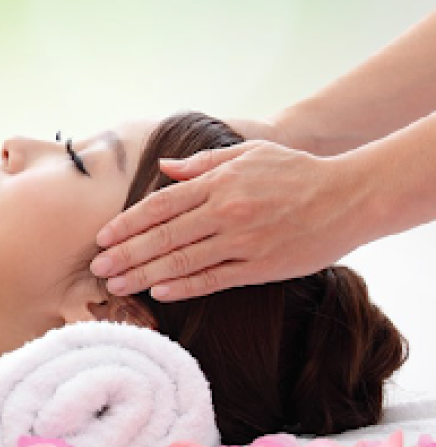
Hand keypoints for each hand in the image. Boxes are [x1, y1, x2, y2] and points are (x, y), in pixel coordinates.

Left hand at [89, 140, 367, 300]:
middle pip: (163, 236)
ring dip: (144, 275)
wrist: (349, 197)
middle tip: (97, 268)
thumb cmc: (295, 171)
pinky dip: (185, 287)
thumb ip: (202, 163)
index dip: (127, 223)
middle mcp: (225, 212)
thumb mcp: (247, 153)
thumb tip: (163, 168)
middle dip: (126, 254)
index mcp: (218, 183)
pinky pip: (214, 279)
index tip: (102, 237)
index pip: (160, 205)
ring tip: (117, 286)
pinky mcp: (261, 267)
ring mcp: (242, 242)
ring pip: (182, 261)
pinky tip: (159, 293)